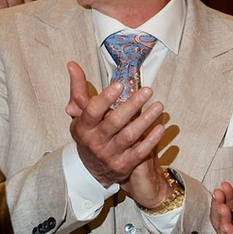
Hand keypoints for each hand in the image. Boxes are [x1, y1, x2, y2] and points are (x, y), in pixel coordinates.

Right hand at [65, 59, 176, 212]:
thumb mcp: (80, 114)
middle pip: (114, 122)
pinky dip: (151, 140)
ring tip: (159, 105)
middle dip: (131, 105)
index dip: (106, 98)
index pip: (92, 111)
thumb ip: (79, 89)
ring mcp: (110, 156)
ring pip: (129, 136)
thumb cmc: (88, 134)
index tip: (120, 84)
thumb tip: (72, 64)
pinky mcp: (123, 166)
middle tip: (147, 90)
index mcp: (83, 127)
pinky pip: (139, 153)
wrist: (91, 169)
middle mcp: (95, 142)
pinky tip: (160, 127)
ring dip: (145, 120)